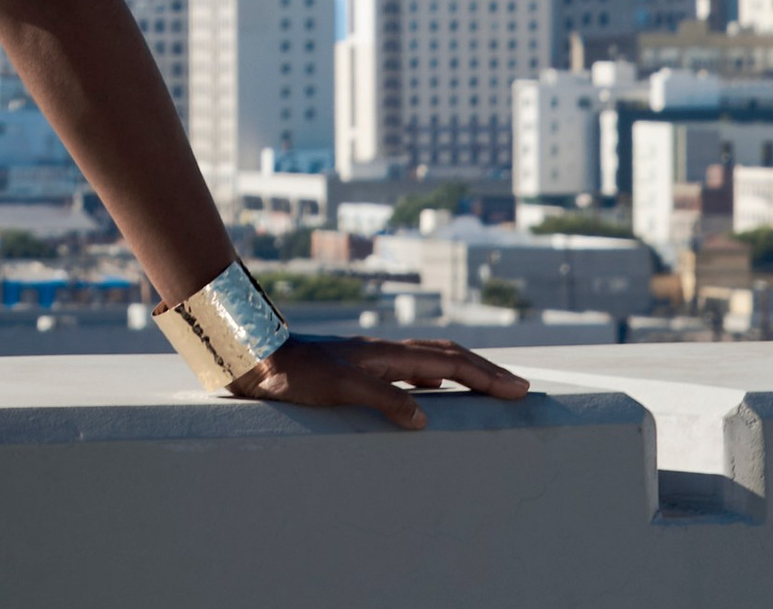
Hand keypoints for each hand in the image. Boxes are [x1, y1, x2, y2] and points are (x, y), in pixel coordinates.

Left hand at [232, 334, 530, 430]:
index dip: (484, 376)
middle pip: (445, 356)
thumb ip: (381, 399)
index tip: (519, 389)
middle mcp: (382, 353)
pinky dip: (434, 378)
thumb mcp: (338, 387)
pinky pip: (408, 371)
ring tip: (488, 387)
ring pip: (429, 360)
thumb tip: (423, 419)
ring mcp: (370, 358)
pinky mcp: (356, 369)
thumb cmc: (293, 373)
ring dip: (462, 372)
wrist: (254, 355)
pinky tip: (432, 394)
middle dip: (484, 371)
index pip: (447, 363)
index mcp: (385, 355)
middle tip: (519, 388)